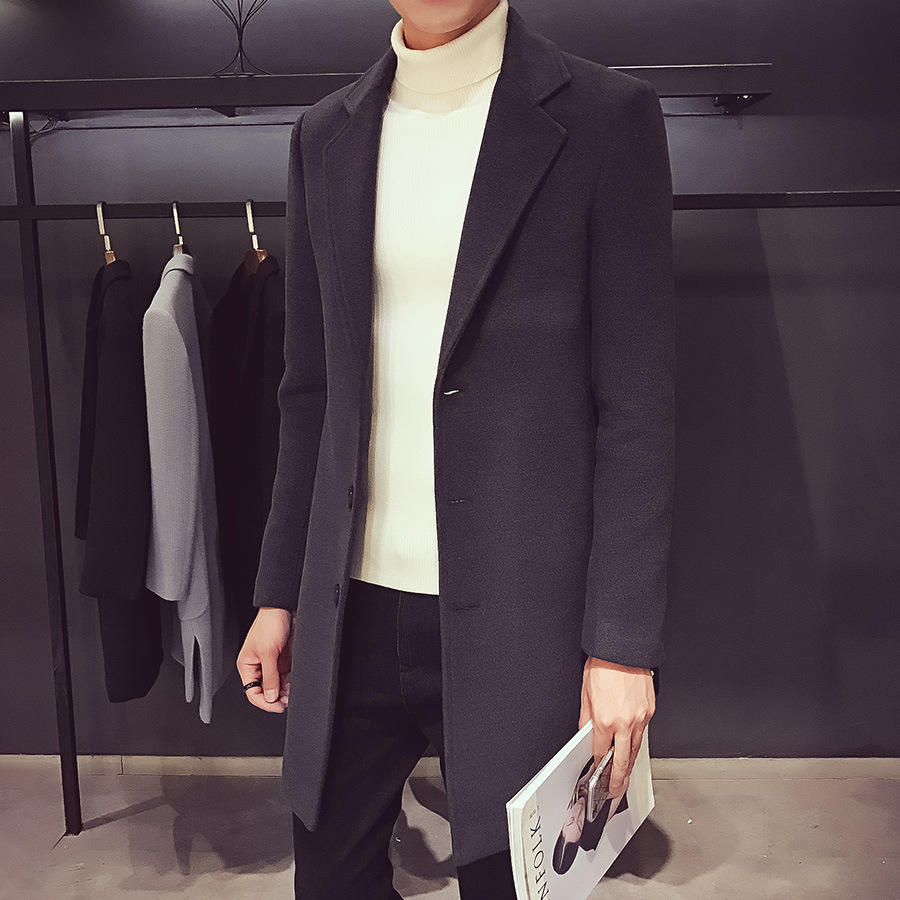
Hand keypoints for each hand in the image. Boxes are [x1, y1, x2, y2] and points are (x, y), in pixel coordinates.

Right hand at [236, 607, 292, 712]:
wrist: (283, 609)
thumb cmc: (269, 624)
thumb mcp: (268, 653)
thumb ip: (269, 677)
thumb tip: (270, 697)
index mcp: (247, 666)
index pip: (252, 692)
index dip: (264, 702)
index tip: (277, 707)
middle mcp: (258, 666)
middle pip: (265, 690)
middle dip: (276, 698)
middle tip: (286, 702)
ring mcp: (271, 663)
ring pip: (277, 685)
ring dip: (284, 692)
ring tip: (292, 694)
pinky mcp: (282, 660)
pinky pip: (285, 677)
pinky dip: (290, 683)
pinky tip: (294, 685)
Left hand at [578, 657, 654, 796]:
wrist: (622, 649)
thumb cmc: (603, 666)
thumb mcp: (585, 693)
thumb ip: (586, 718)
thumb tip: (586, 733)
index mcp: (605, 720)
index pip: (600, 752)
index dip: (598, 766)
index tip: (597, 775)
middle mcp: (624, 722)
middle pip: (623, 760)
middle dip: (619, 781)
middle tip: (615, 793)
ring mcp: (640, 718)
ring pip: (635, 749)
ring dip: (630, 766)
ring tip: (625, 778)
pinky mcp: (650, 711)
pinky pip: (643, 733)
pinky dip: (637, 743)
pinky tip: (632, 749)